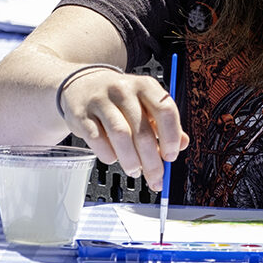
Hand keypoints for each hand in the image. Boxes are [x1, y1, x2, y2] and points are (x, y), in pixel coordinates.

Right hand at [57, 68, 186, 189]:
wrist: (80, 85)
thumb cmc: (118, 99)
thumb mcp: (144, 103)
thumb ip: (164, 123)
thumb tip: (182, 144)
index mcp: (145, 86)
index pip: (165, 111)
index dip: (171, 138)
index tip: (171, 156)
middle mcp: (123, 90)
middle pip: (143, 131)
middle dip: (151, 161)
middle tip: (155, 177)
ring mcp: (101, 101)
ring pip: (121, 136)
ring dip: (130, 160)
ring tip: (134, 170)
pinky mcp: (81, 115)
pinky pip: (97, 140)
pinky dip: (108, 155)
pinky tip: (113, 158)